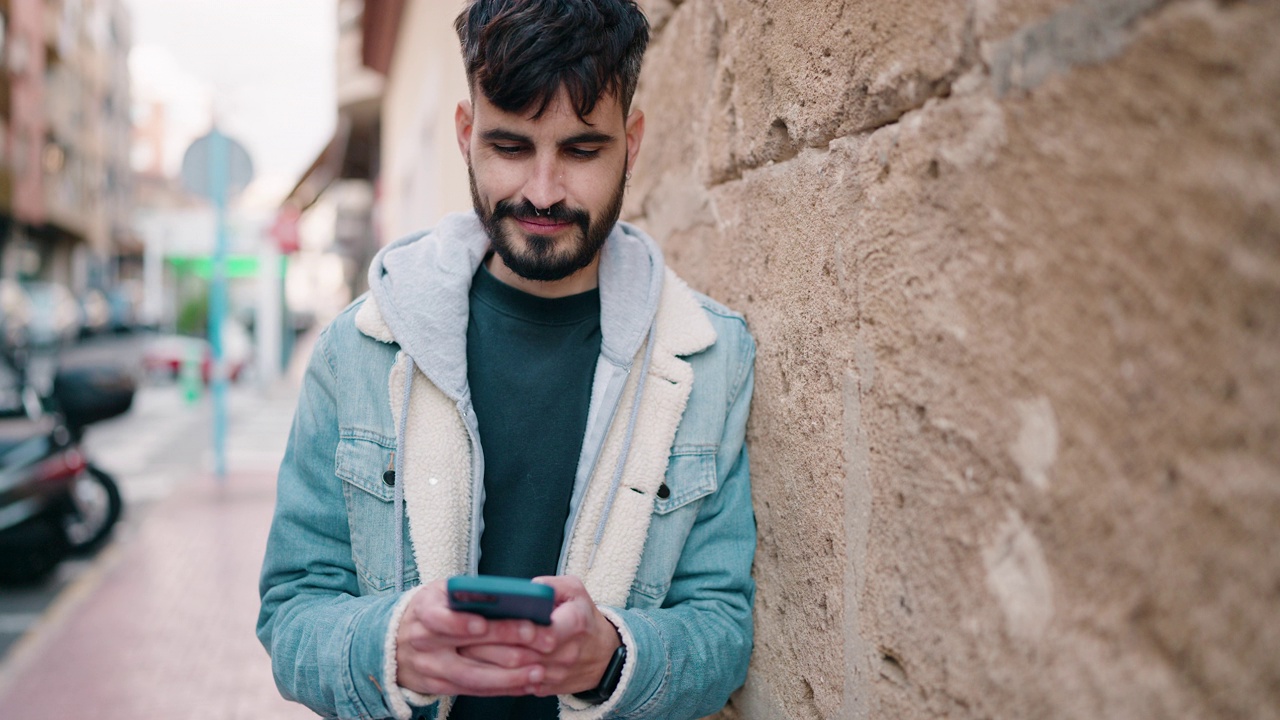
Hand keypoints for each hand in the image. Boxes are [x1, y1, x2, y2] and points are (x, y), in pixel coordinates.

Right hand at [394, 579, 550, 695]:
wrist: (394, 643)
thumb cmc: (433, 609)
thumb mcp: (440, 592)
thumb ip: (467, 593)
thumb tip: (509, 596)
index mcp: (424, 611)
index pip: (439, 618)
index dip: (461, 623)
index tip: (485, 624)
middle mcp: (425, 642)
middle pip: (467, 648)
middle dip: (506, 643)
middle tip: (539, 638)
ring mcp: (432, 669)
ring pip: (473, 676)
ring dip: (509, 676)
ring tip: (539, 670)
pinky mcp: (440, 687)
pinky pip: (475, 691)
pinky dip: (504, 689)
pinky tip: (527, 684)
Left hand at [458, 575, 621, 696]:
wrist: (603, 654)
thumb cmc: (583, 616)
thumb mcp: (575, 590)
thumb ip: (550, 585)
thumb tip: (525, 588)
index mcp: (574, 624)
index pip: (545, 632)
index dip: (517, 630)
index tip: (491, 623)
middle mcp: (567, 653)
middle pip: (522, 655)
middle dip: (489, 648)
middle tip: (462, 638)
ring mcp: (557, 675)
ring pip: (516, 674)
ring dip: (488, 665)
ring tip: (463, 651)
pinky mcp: (546, 688)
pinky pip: (518, 686)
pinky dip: (496, 678)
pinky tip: (477, 667)